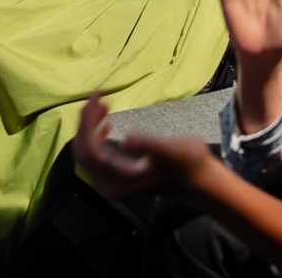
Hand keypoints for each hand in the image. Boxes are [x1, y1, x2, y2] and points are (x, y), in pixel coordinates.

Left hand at [73, 92, 217, 199]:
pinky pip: (94, 155)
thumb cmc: (189, 163)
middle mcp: (109, 185)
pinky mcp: (116, 177)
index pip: (90, 150)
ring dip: (89, 127)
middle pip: (83, 151)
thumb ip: (149, 145)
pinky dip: (94, 136)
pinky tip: (106, 123)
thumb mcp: (173, 151)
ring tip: (102, 105)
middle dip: (86, 122)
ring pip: (86, 152)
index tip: (98, 97)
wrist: (198, 180)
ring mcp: (111, 182)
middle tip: (99, 97)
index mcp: (119, 180)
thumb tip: (125, 139)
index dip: (88, 122)